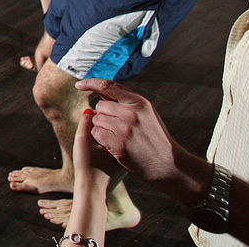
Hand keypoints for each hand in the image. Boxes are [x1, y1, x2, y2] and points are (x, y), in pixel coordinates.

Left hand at [76, 79, 195, 189]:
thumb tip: (100, 91)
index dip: (90, 83)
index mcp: (140, 102)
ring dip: (101, 127)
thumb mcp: (146, 114)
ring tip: (117, 136)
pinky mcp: (119, 144)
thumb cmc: (155, 138)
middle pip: (100, 106)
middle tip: (115, 126)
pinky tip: (112, 143)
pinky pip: (96, 133)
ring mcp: (125, 129)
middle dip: (102, 115)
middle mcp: (132, 113)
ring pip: (97, 120)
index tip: (79, 85)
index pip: (108, 86)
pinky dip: (100, 138)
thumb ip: (126, 102)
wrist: (169, 165)